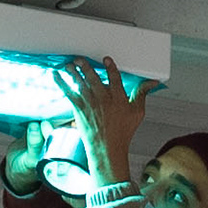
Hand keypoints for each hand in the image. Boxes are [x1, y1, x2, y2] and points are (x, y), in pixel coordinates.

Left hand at [59, 58, 141, 184]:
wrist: (106, 149)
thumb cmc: (122, 132)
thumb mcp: (137, 113)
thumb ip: (142, 94)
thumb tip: (151, 83)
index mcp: (118, 98)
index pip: (114, 77)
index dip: (110, 67)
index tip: (106, 59)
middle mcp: (103, 99)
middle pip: (93, 77)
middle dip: (86, 66)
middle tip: (80, 59)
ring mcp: (89, 104)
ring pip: (80, 82)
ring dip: (73, 71)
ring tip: (69, 64)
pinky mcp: (79, 110)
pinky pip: (68, 93)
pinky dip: (62, 83)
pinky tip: (56, 76)